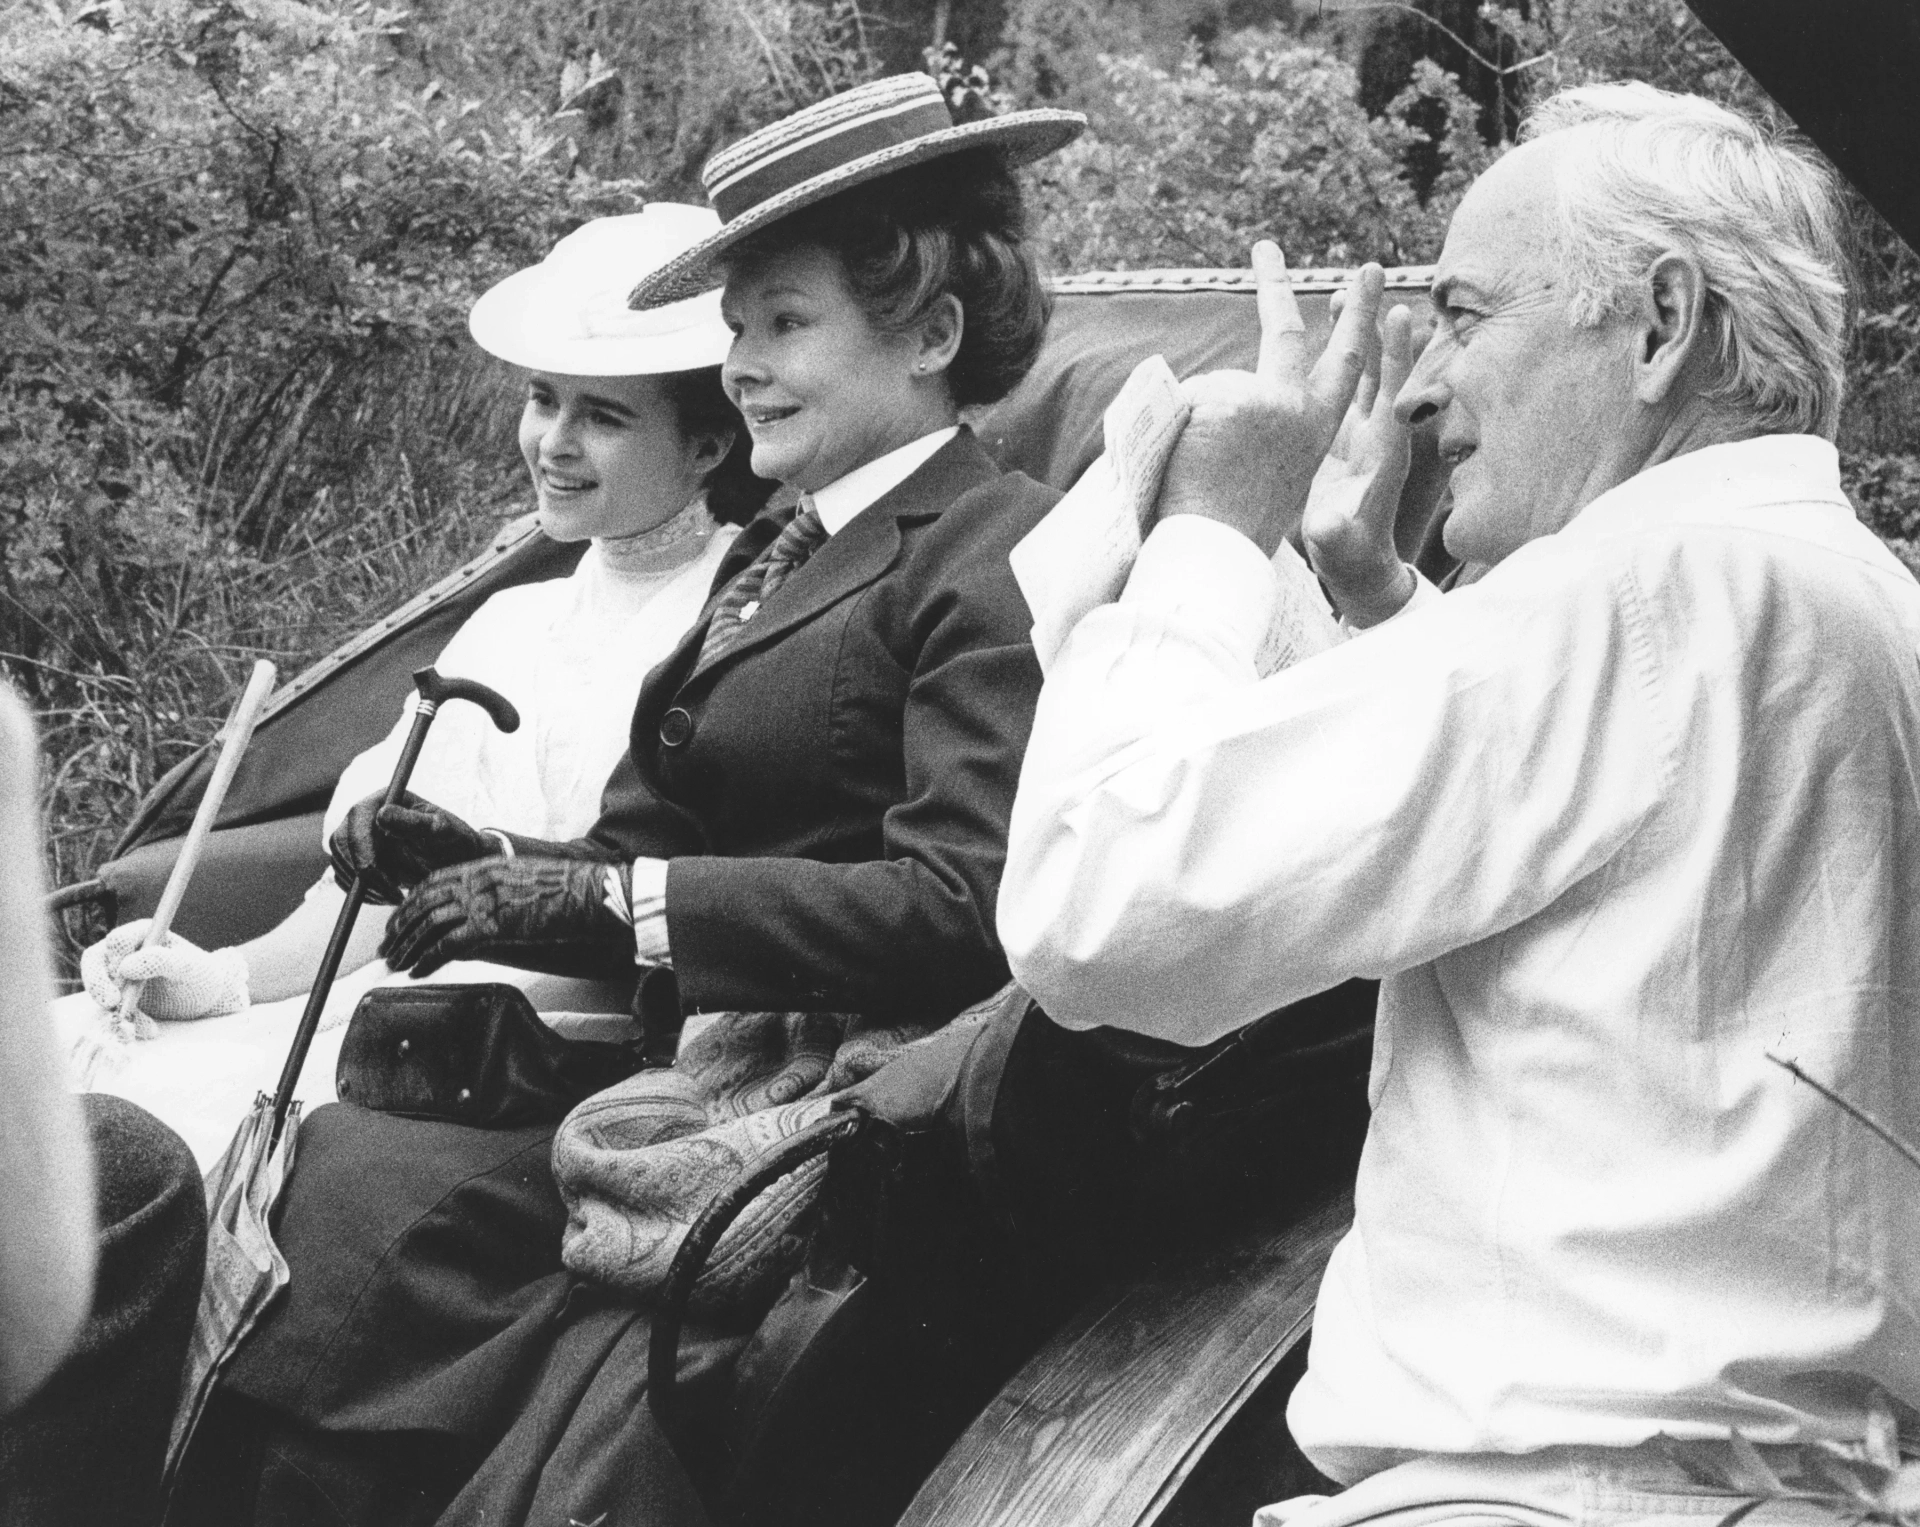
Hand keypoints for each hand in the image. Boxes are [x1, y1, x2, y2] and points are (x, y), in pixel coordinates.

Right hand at [80, 919, 249, 1022]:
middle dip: (98, 984)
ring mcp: (117, 974)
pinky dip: (125, 1023)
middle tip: (111, 1003)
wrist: (206, 998)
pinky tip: (150, 1031)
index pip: (117, 941)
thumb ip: (161, 961)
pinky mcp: (118, 996)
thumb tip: (125, 966)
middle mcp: (124, 951)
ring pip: (98, 989)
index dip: (117, 958)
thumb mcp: (188, 967)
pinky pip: (110, 1010)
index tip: (126, 977)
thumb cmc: (200, 975)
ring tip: (138, 1027)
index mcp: (143, 933)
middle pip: (94, 961)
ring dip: (113, 1010)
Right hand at [329, 790, 495, 904]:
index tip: (383, 876)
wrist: (454, 859)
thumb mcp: (442, 830)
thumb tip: (382, 815)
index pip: (357, 820)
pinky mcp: (354, 858)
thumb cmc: (453, 840)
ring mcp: (356, 837)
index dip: (364, 849)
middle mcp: (364, 815)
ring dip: (364, 885)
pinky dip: (362, 893)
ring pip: (341, 862)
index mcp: (383, 799)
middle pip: (342, 843)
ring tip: (396, 895)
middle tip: (392, 893)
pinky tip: (387, 897)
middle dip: (364, 872)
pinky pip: (344, 878)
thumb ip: (416, 822)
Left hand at [381, 856, 633, 977]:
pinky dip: (428, 959)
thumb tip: (477, 913)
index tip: (397, 923)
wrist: (586, 894)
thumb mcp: (520, 882)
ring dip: (407, 947)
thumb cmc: (563, 890)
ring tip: (395, 963)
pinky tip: (417, 971)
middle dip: (399, 928)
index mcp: (481, 867)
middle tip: (385, 948)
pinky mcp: (492, 925)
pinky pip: (448, 945)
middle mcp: (475, 881)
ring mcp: (482, 902)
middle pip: (422, 903)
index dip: (408, 904)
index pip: (430, 883)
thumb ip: (493, 891)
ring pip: (429, 925)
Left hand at [1155, 242, 1385, 554]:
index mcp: (1315, 430)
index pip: (1343, 363)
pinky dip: (1172, 429)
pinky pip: (1181, 401)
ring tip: (1193, 474)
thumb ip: (1264, 426)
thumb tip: (1227, 390)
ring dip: (1191, 428)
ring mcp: (1263, 399)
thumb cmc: (1239, 529)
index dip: (1358, 320)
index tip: (1365, 279)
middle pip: (1284, 334)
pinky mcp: (1228, 397)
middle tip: (1265, 244)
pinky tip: (1183, 465)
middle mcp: (1297, 408)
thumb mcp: (1270, 476)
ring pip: (1211, 390)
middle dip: (1275, 285)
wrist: (1217, 554)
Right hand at [1303, 302, 1426, 626]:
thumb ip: (1334, 532)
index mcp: (1383, 453)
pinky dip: (1328, 356)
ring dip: (1349, 332)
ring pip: (1356, 371)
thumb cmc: (1349, 557)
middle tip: (1368, 277)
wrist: (1354, 567)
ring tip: (1338, 292)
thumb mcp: (1338, 545)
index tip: (1398, 313)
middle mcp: (1375, 432)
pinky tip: (1315, 330)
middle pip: (1378, 368)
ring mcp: (1356, 431)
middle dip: (1372, 324)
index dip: (1398, 356)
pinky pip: (1336, 386)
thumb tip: (1327, 524)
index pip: (1395, 394)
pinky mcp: (1336, 435)